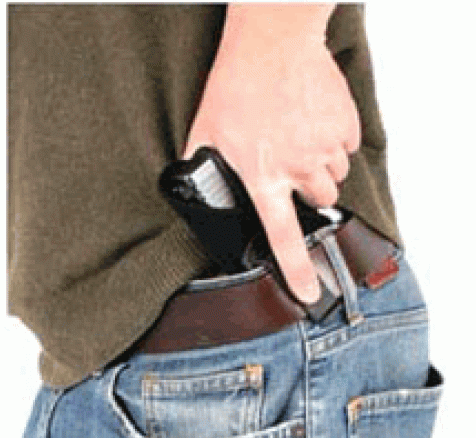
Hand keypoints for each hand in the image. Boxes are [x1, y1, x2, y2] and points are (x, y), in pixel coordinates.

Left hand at [183, 9, 360, 303]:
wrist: (272, 42)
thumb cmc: (236, 85)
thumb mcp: (205, 131)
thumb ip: (202, 166)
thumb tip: (192, 186)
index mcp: (264, 176)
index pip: (283, 236)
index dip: (298, 270)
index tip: (310, 293)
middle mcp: (300, 167)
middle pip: (320, 199)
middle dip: (308, 189)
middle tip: (290, 164)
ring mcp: (326, 145)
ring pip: (334, 173)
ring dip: (319, 164)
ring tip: (297, 136)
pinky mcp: (344, 124)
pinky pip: (347, 145)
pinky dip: (333, 140)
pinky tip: (312, 120)